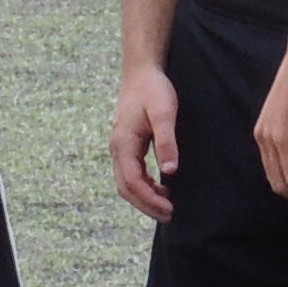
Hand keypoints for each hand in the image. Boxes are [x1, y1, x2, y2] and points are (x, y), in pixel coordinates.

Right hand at [111, 62, 181, 223]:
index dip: (149, 200)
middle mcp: (117, 148)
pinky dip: (144, 185)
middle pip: (125, 188)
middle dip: (146, 205)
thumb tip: (170, 172)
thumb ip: (166, 142)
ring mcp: (120, 147)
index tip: (169, 210)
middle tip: (169, 216)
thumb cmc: (154, 89)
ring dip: (144, 197)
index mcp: (124, 143)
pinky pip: (131, 173)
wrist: (142, 71)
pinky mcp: (127, 145)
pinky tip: (161, 188)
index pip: (132, 182)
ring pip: (126, 182)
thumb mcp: (164, 113)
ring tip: (167, 206)